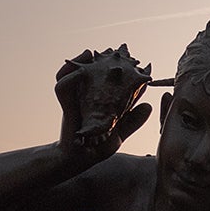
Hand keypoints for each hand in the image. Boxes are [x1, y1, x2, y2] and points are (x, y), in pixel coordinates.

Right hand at [55, 46, 153, 162]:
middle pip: (91, 72)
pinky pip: (62, 86)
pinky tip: (79, 72)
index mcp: (101, 102)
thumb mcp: (120, 134)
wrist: (80, 159)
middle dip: (99, 59)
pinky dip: (67, 76)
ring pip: (73, 73)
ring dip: (80, 61)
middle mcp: (88, 97)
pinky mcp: (66, 105)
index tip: (133, 63)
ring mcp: (76, 99)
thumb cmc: (98, 147)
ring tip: (90, 52)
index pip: (109, 81)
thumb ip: (132, 121)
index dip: (119, 70)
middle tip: (112, 51)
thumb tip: (147, 106)